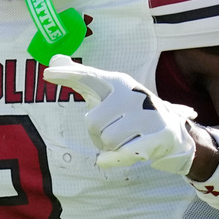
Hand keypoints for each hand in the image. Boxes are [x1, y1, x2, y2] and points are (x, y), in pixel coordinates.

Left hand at [43, 54, 196, 173]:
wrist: (172, 131)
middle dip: (97, 133)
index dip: (67, 74)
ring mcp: (148, 115)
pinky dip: (112, 159)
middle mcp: (133, 94)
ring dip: (109, 147)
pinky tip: (107, 159)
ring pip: (106, 140)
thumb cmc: (129, 111)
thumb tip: (54, 58)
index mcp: (118, 82)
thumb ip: (80, 77)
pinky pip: (122, 154)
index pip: (88, 77)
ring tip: (124, 139)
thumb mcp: (106, 93)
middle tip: (112, 130)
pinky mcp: (157, 137)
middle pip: (92, 121)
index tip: (47, 73)